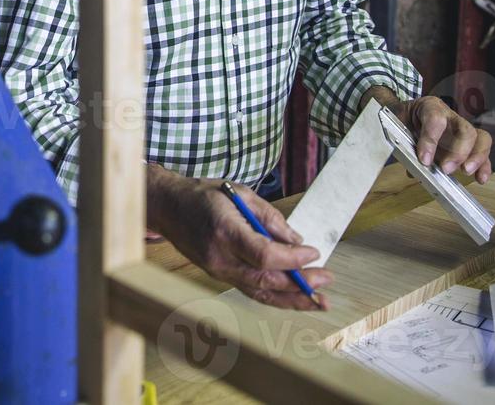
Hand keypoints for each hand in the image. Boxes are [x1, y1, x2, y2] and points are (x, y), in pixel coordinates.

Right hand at [148, 166, 330, 310]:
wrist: (168, 208)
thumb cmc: (202, 195)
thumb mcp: (238, 192)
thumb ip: (268, 216)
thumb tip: (295, 239)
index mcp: (225, 231)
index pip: (264, 255)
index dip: (292, 259)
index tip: (313, 252)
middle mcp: (220, 257)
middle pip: (265, 279)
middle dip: (300, 283)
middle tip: (326, 279)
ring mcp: (217, 270)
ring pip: (259, 292)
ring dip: (291, 299)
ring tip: (318, 300)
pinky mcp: (218, 275)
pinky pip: (250, 290)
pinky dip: (274, 297)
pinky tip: (294, 299)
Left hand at [386, 95, 493, 183]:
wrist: (406, 115)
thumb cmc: (403, 119)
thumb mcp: (397, 126)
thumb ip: (403, 145)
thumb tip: (413, 171)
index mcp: (431, 107)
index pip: (435, 119)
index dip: (431, 139)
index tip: (424, 160)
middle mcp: (451, 117)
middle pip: (465, 129)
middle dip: (458, 152)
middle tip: (446, 169)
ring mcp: (461, 130)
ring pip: (481, 139)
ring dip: (476, 157)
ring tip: (466, 171)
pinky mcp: (468, 145)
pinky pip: (482, 154)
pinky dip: (483, 167)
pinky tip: (480, 179)